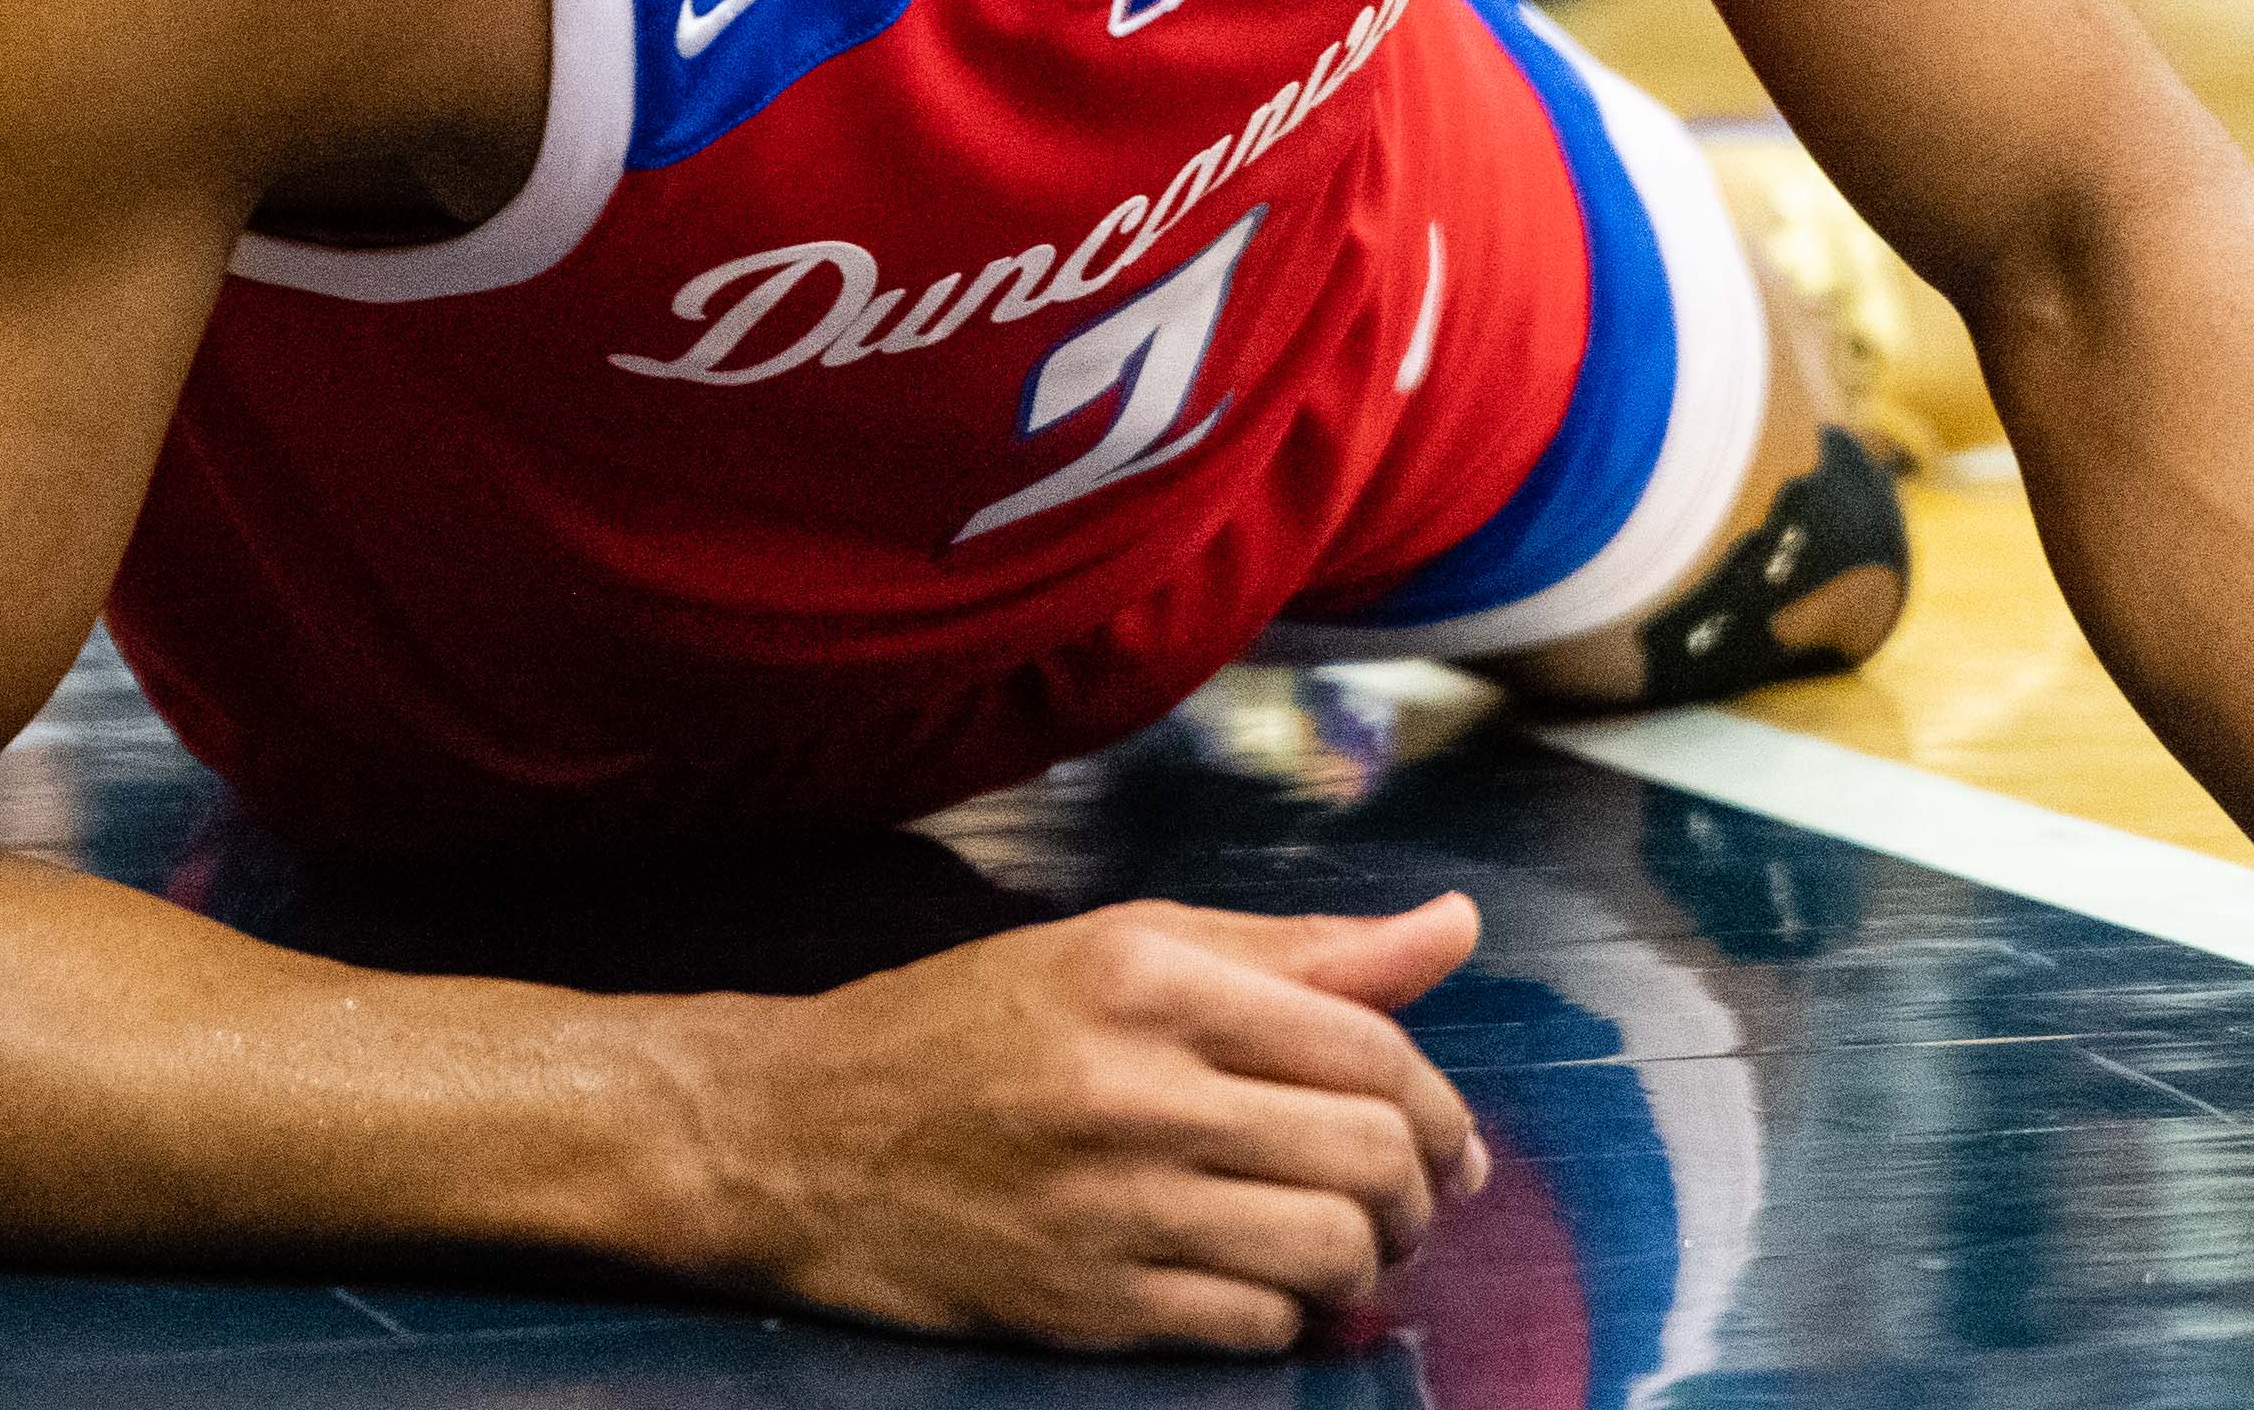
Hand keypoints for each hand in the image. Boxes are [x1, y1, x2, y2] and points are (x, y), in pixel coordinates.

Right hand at [679, 896, 1487, 1353]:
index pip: (1367, 1044)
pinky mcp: (1088, 1306)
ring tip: (1348, 1245)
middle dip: (1420, 1188)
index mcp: (1149, 978)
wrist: (800, 1139)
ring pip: (1330, 1249)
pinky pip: (1257, 1325)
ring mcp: (1111, 1207)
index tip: (1444, 1133)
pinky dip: (1291, 1314)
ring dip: (1368, 1259)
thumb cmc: (967, 1028)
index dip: (1437, 1100)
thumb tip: (1454, 928)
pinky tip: (1267, 1286)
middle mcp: (1135, 1088)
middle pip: (1368, 1154)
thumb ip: (1297, 948)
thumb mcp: (1120, 947)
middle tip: (1407, 1197)